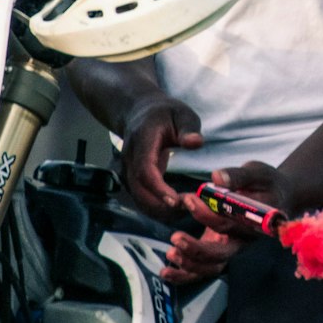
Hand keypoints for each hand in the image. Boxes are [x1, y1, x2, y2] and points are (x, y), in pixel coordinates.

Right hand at [120, 95, 202, 218]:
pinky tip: (175, 207)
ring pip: (138, 197)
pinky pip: (140, 197)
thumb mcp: (182, 113)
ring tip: (186, 208)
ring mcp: (127, 169)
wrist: (140, 112)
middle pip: (139, 189)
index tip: (176, 200)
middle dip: (161, 204)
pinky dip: (156, 207)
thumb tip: (195, 142)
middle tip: (188, 208)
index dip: (158, 188)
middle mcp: (130, 157)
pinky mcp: (131, 178)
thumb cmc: (165, 114)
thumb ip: (188, 128)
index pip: (145, 170)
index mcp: (142, 140)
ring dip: (159, 209)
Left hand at [164, 162, 295, 285]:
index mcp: (253, 223)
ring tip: (170, 253)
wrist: (278, 196)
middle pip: (220, 254)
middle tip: (175, 237)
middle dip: (196, 249)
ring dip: (189, 265)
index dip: (207, 215)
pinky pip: (204, 269)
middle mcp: (243, 240)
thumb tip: (216, 178)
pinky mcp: (220, 249)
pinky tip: (166, 272)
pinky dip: (185, 274)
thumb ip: (237, 175)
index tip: (188, 199)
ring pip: (211, 267)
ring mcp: (232, 248)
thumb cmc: (267, 182)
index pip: (229, 224)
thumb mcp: (257, 172)